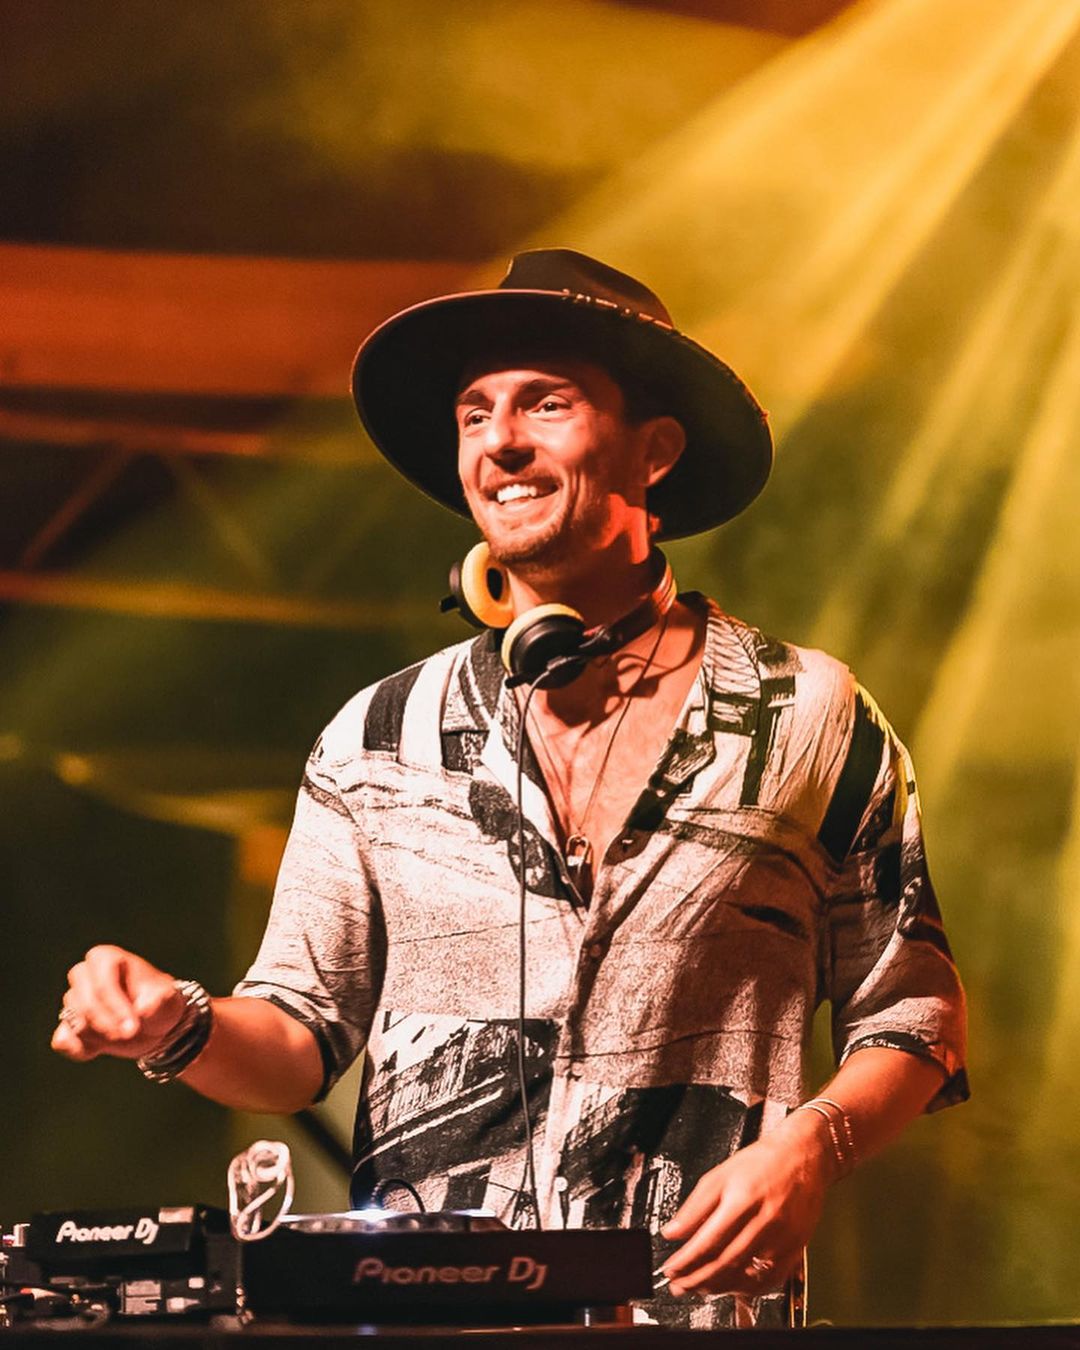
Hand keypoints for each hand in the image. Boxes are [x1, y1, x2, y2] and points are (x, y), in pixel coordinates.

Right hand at [51, 945, 184, 1062]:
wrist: (152, 1024)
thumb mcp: (168, 1000)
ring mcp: (73, 1000)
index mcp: (106, 958)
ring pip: (76, 1023)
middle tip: (130, 1033)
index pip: (102, 984)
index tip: (133, 1027)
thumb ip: (160, 1001)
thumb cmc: (159, 1002)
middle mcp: (84, 974)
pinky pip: (63, 1041)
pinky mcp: (67, 1024)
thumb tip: (143, 1009)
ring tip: (123, 1035)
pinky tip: (97, 1050)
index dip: (116, 1007)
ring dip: (100, 1037)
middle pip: (85, 1004)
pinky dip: (79, 1049)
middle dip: (107, 1024)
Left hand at [659, 1110, 833, 1296]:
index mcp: (743, 1199)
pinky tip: (731, 1288)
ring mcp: (783, 1238)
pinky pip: (769, 1279)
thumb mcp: (721, 1174)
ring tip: (698, 1289)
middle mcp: (765, 1221)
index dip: (686, 1261)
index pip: (708, 1241)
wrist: (803, 1157)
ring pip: (746, 1275)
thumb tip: (673, 1231)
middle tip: (679, 1285)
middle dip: (697, 1279)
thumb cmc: (763, 1162)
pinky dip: (747, 1289)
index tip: (671, 1269)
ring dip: (718, 1288)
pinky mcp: (795, 1249)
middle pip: (726, 1263)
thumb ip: (695, 1206)